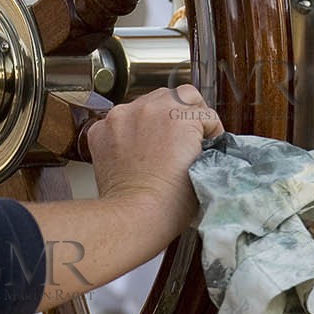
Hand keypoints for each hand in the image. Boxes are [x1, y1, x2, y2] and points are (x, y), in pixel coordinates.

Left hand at [85, 86, 221, 237]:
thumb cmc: (170, 203)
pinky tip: (135, 150)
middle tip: (187, 137)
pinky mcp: (102, 129)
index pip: (205, 114)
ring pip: (148, 103)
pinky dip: (130, 130)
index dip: (211, 132)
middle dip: (186, 115)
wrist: (134, 217)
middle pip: (178, 96)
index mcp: (180, 116)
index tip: (208, 144)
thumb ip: (205, 146)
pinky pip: (122, 119)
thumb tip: (202, 143)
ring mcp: (122, 116)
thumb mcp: (204, 170)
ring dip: (158, 118)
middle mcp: (150, 108)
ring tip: (159, 144)